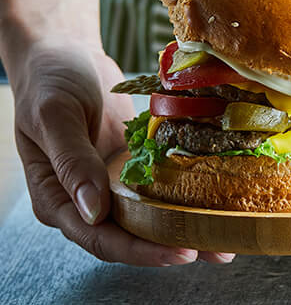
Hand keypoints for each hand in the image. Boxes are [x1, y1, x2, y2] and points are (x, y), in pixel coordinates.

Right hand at [5, 35, 233, 265]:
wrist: (64, 53)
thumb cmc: (49, 80)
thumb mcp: (54, 115)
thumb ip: (71, 162)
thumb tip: (93, 213)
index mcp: (57, 199)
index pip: (100, 238)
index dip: (140, 250)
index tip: (178, 252)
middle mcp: (86, 200)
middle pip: (131, 237)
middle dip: (171, 246)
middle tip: (216, 251)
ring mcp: (112, 185)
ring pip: (151, 219)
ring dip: (187, 230)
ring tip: (227, 242)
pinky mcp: (135, 168)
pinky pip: (162, 190)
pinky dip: (187, 199)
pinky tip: (218, 205)